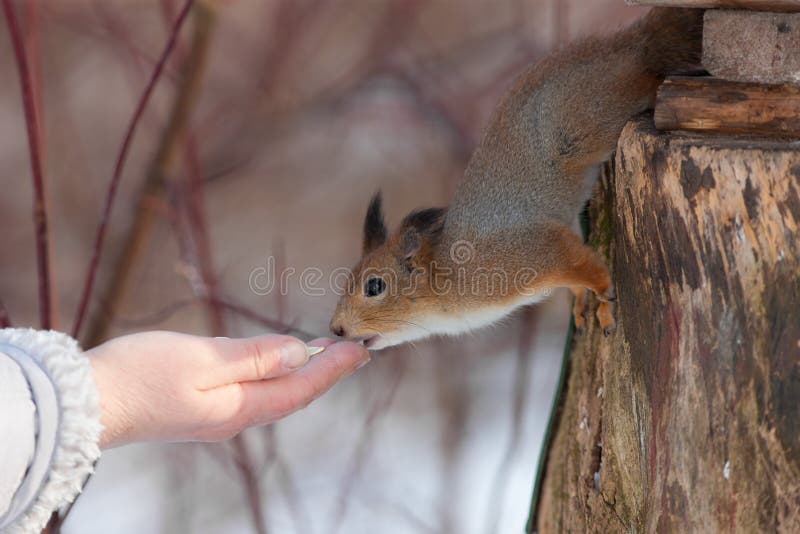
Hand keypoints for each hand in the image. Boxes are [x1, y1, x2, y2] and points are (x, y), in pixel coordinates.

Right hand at [88, 331, 369, 447]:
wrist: (87, 401)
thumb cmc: (141, 376)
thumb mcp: (202, 359)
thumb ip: (255, 357)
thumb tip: (301, 354)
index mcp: (239, 408)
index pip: (301, 388)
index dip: (333, 368)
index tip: (361, 350)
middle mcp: (234, 418)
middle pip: (292, 394)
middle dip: (325, 372)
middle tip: (352, 350)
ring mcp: (216, 416)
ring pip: (274, 394)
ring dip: (302, 373)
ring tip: (324, 353)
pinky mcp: (200, 408)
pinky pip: (253, 392)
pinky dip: (275, 375)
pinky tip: (275, 363)